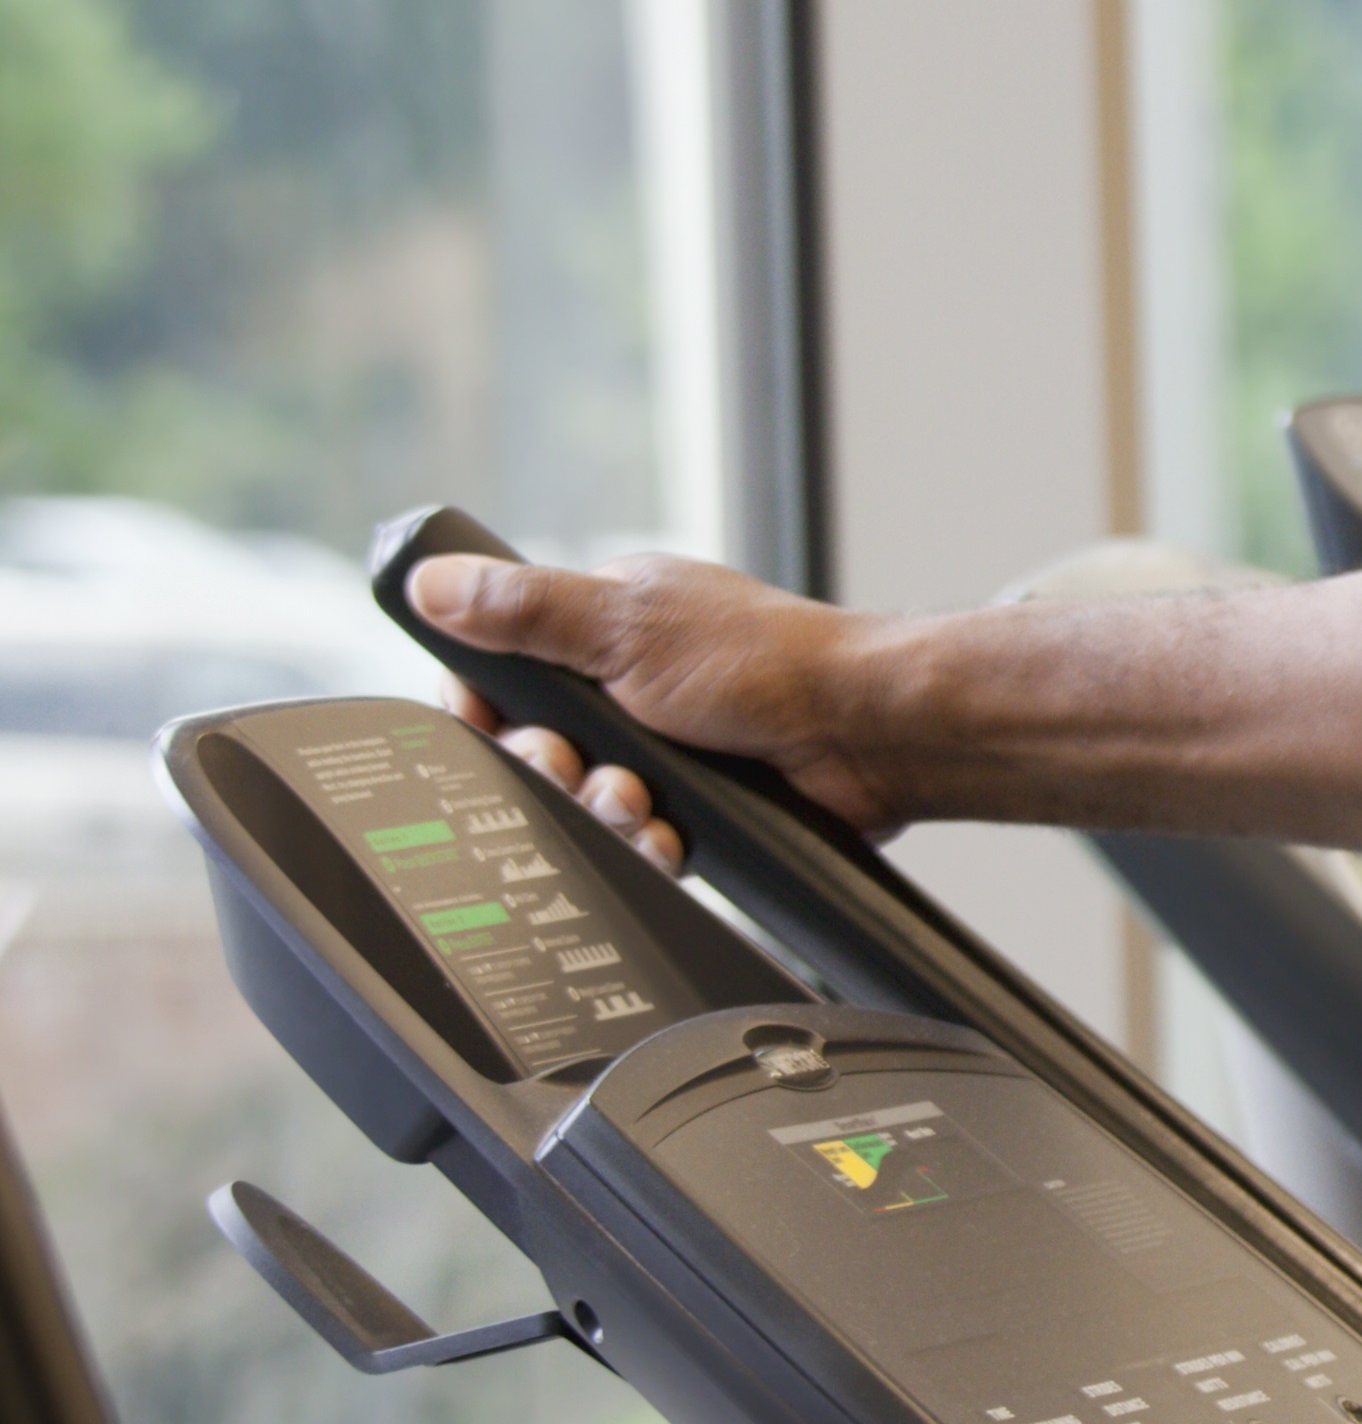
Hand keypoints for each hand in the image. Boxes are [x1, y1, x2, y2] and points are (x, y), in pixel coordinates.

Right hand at [410, 551, 913, 869]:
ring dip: (601, 809)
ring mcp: (665, 745)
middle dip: (547, 767)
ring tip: (639, 800)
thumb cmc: (769, 663)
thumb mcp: (629, 626)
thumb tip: (431, 579)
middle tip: (577, 765)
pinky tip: (666, 837)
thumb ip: (526, 608)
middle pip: (534, 744)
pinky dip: (647, 844)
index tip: (486, 723)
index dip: (484, 706)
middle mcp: (631, 682)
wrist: (868, 733)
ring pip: (583, 799)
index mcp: (608, 622)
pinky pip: (638, 838)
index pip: (501, 666)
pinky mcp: (697, 801)